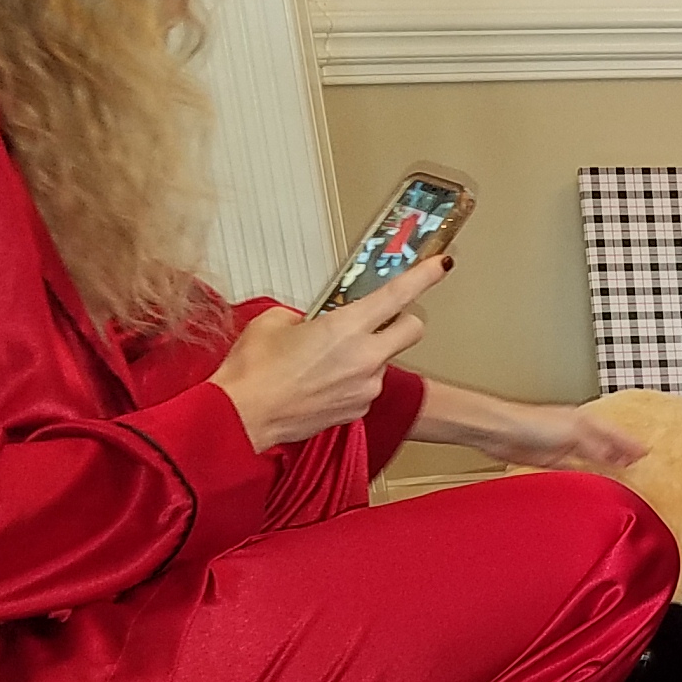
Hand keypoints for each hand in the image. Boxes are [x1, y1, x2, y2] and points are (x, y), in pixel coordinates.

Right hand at [209, 257, 447, 450]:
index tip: (439, 265)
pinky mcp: (360, 408)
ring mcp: (367, 387)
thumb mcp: (274, 322)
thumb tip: (313, 321)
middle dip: (401, 319)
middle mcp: (366, 358)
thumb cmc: (253, 372)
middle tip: (378, 318)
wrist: (242, 416)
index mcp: (346, 328)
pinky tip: (322, 381)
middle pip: (412, 329)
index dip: (423, 276)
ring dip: (368, 353)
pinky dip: (354, 379)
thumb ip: (306, 315)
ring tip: (325, 360)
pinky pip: (368, 385)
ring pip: (386, 360)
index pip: (398, 294)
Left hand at [469, 400, 646, 469]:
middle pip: (606, 444)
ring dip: (605, 463)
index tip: (647, 453)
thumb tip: (622, 456)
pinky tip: (589, 481)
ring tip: (621, 473)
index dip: (631, 444)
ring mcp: (563, 446)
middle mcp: (577, 432)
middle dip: (622, 452)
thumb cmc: (531, 424)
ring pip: (592, 456)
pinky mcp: (549, 459)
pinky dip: (585, 474)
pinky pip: (574, 469)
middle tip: (638, 464)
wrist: (499, 431)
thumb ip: (599, 445)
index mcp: (586, 421)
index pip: (616, 434)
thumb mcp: (575, 432)